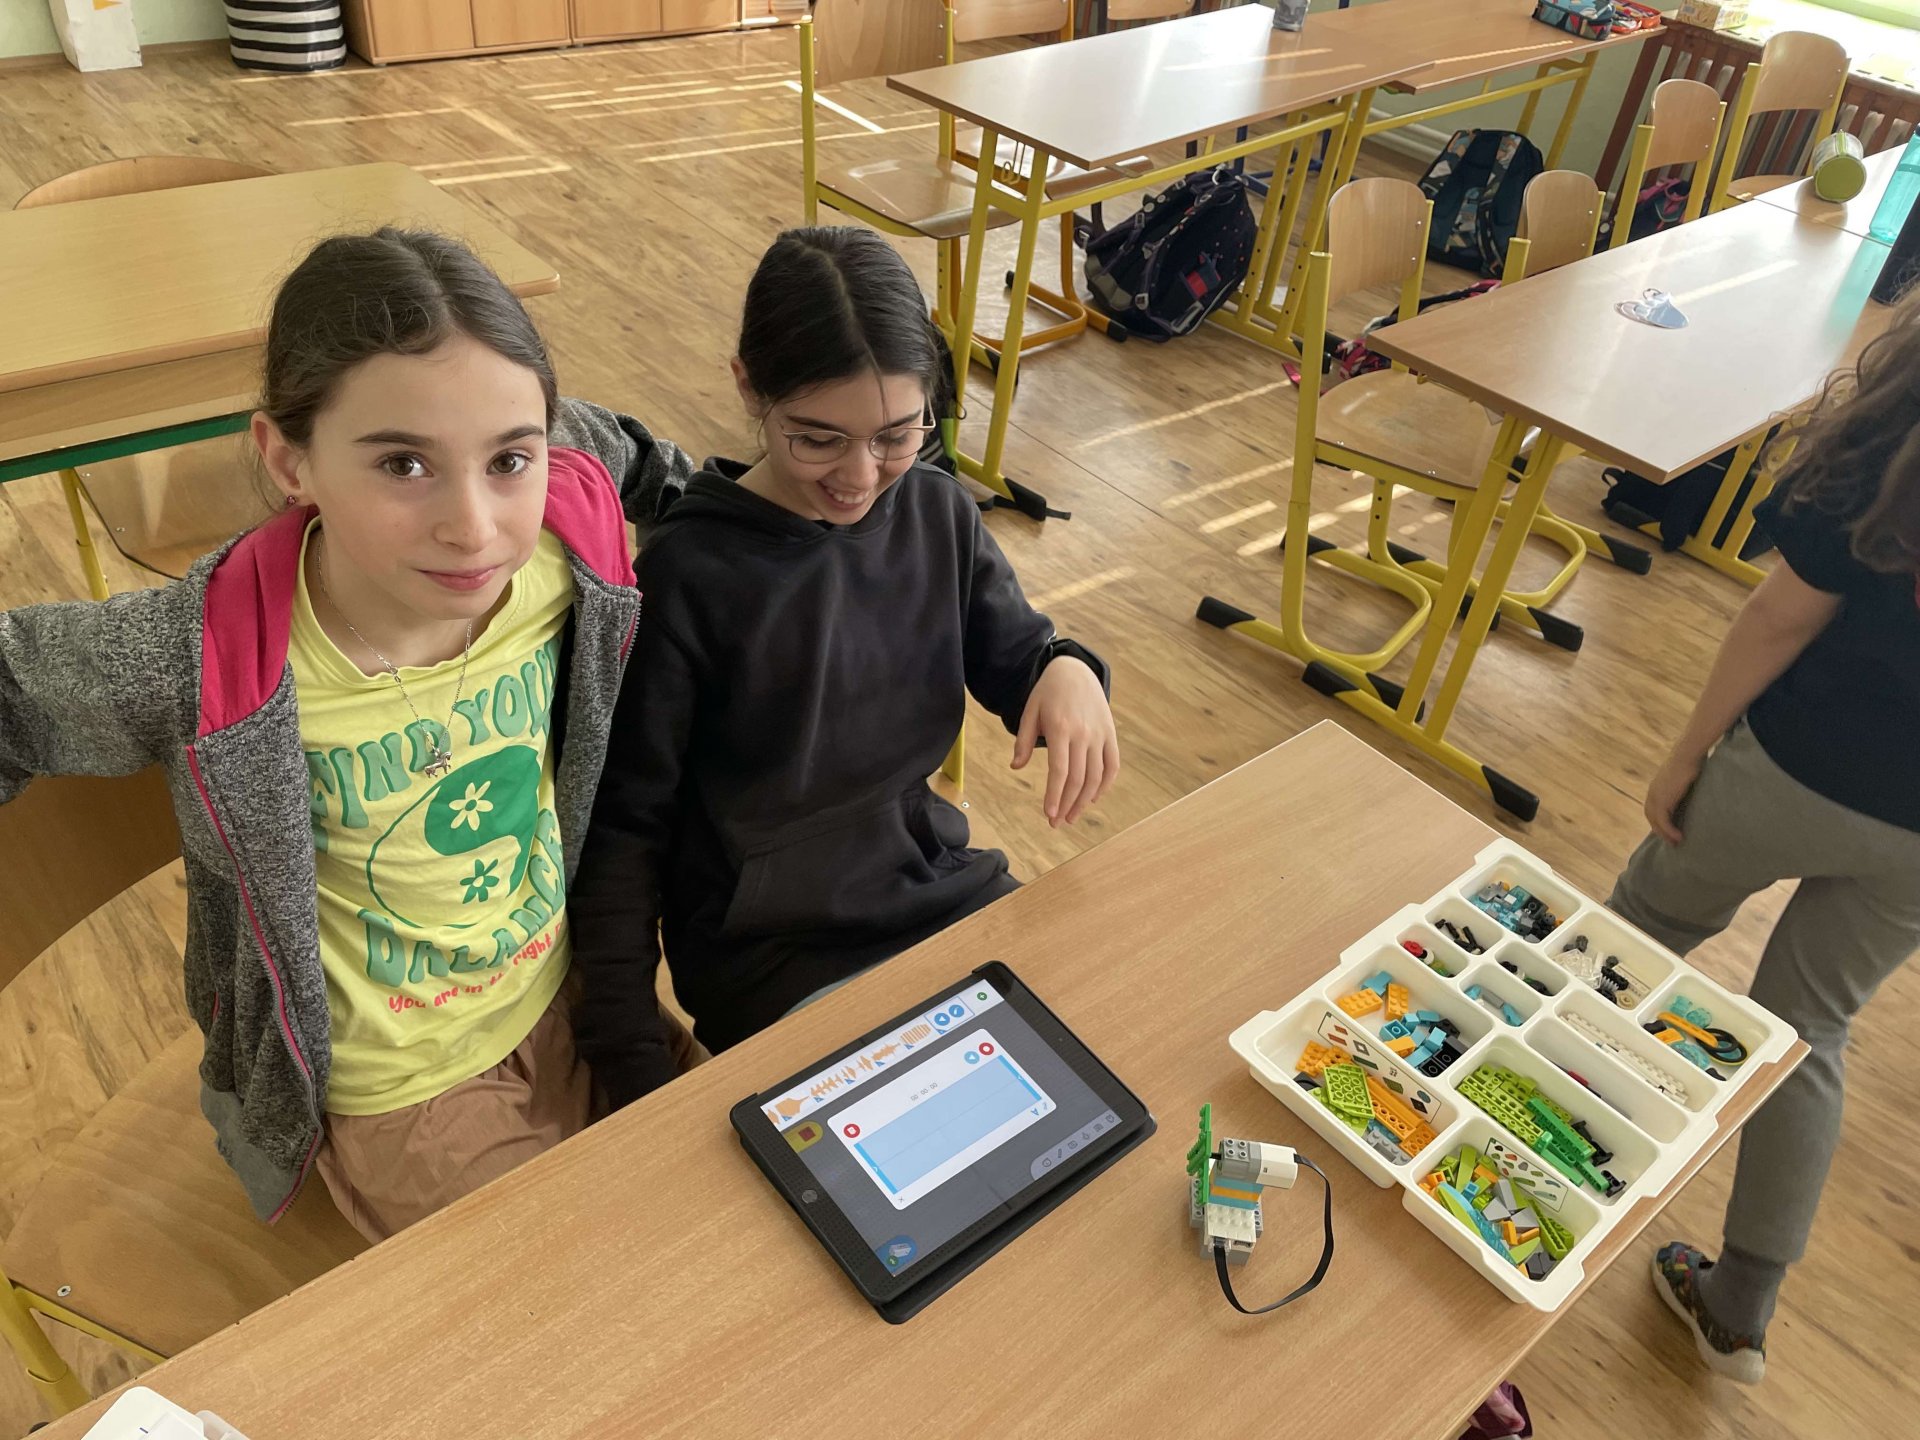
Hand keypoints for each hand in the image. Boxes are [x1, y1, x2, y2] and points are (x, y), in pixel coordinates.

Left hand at [1012, 657, 1118, 826]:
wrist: (1075, 670)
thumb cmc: (1048, 693)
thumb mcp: (1030, 712)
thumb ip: (1023, 741)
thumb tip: (1016, 767)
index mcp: (1060, 728)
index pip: (1059, 771)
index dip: (1055, 795)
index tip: (1049, 814)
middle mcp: (1083, 734)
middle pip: (1078, 778)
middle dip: (1067, 804)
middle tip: (1057, 822)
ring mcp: (1100, 734)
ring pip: (1096, 776)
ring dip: (1085, 801)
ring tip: (1072, 816)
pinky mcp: (1110, 734)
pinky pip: (1112, 765)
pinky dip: (1105, 785)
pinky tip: (1094, 798)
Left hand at [1645, 750, 1700, 845]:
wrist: (1687, 754)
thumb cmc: (1691, 762)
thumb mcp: (1685, 779)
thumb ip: (1683, 789)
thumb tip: (1693, 794)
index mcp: (1656, 788)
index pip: (1653, 810)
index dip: (1660, 822)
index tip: (1669, 832)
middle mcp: (1652, 793)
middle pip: (1652, 818)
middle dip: (1661, 831)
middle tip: (1672, 842)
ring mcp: (1655, 797)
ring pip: (1656, 822)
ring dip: (1665, 834)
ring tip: (1676, 843)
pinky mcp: (1662, 800)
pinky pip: (1663, 820)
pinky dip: (1669, 831)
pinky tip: (1679, 837)